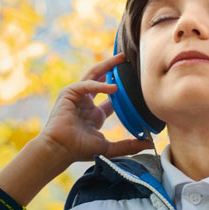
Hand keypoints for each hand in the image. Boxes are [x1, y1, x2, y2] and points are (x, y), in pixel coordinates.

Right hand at [38, 53, 153, 163]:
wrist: (59, 150)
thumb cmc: (79, 150)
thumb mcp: (109, 147)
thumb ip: (128, 145)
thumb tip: (149, 144)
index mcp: (95, 114)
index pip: (112, 97)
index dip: (123, 89)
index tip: (137, 82)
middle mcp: (86, 102)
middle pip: (102, 79)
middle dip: (114, 68)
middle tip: (128, 60)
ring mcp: (77, 96)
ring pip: (93, 75)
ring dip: (107, 66)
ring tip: (121, 59)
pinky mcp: (69, 93)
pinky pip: (86, 84)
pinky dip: (99, 84)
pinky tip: (113, 87)